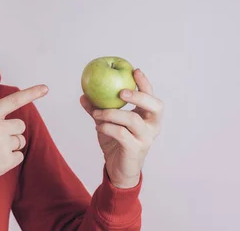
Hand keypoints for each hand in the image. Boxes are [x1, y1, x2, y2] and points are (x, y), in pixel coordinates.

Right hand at [0, 84, 48, 194]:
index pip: (13, 101)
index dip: (31, 93)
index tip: (45, 88)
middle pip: (20, 125)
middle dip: (12, 131)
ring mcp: (3, 146)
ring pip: (20, 141)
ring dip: (10, 145)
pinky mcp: (7, 162)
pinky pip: (19, 156)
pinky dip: (10, 158)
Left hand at [80, 68, 162, 187]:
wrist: (118, 169)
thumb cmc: (116, 142)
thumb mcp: (106, 122)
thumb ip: (97, 109)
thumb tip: (83, 95)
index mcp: (148, 116)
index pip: (152, 96)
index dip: (145, 83)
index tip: (135, 70)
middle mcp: (152, 126)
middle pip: (155, 106)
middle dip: (140, 96)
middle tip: (121, 91)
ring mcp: (146, 139)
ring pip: (133, 120)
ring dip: (111, 113)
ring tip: (96, 113)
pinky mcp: (135, 150)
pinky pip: (121, 134)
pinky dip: (107, 127)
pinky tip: (98, 127)